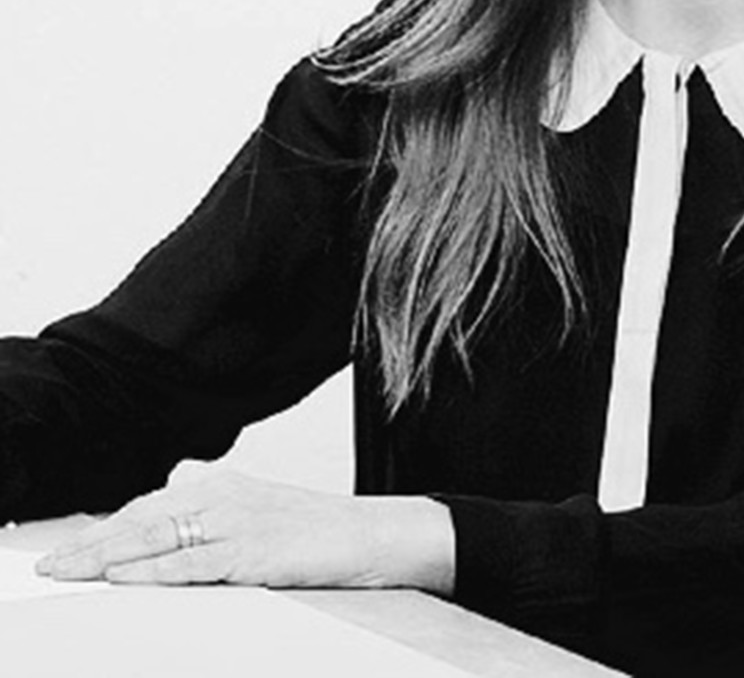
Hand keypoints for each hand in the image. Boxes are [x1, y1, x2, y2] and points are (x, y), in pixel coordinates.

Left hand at [34, 461, 454, 593]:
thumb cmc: (316, 531)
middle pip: (143, 521)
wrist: (372, 534)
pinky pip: (193, 563)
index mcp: (223, 487)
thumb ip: (214, 513)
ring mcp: (238, 522)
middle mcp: (224, 497)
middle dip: (92, 545)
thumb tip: (173, 502)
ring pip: (158, 540)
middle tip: (49, 566)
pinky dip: (154, 571)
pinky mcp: (253, 551)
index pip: (148, 507)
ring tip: (69, 573)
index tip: (67, 550)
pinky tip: (125, 578)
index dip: (104, 530)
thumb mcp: (259, 514)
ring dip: (107, 559)